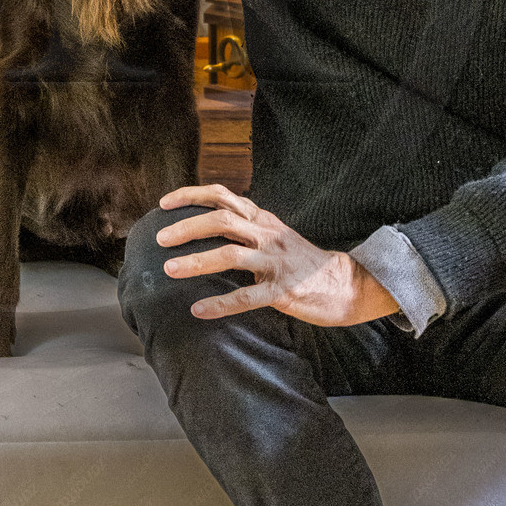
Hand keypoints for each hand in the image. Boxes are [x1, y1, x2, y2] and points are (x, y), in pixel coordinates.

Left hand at [155, 185, 400, 328]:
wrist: (345, 284)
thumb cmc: (302, 262)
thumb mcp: (274, 235)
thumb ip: (246, 228)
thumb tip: (205, 226)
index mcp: (263, 219)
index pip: (224, 196)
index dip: (192, 196)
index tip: (164, 203)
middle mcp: (268, 234)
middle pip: (222, 220)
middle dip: (187, 227)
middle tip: (160, 238)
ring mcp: (275, 262)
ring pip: (231, 254)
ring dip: (197, 261)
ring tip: (169, 269)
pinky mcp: (283, 290)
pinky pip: (246, 296)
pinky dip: (220, 303)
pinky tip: (199, 310)